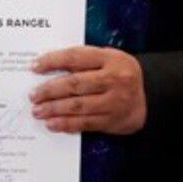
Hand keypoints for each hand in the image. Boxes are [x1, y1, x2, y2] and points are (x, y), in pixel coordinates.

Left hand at [29, 46, 145, 134]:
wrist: (149, 97)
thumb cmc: (120, 74)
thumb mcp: (109, 59)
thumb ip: (85, 61)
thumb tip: (49, 67)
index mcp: (111, 58)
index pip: (76, 57)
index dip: (53, 61)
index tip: (35, 66)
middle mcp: (114, 79)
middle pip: (75, 84)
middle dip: (49, 90)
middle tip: (33, 95)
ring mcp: (114, 101)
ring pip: (77, 106)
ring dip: (54, 109)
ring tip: (38, 110)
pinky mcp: (112, 120)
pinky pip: (84, 123)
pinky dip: (65, 124)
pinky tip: (52, 123)